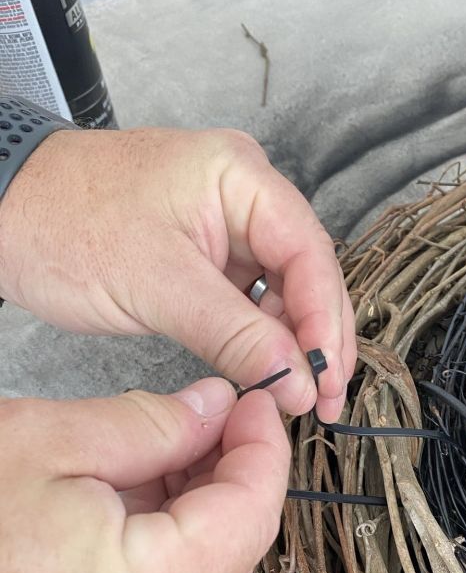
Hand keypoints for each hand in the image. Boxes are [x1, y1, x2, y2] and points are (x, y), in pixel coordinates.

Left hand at [0, 128, 355, 421]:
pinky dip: (259, 334)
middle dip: (317, 336)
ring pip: (282, 287)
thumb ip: (235, 334)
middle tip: (324, 396)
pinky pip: (248, 294)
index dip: (324, 317)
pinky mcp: (205, 250)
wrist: (2, 212)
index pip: (308, 250)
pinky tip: (266, 369)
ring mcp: (225, 221)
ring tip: (298, 393)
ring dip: (291, 341)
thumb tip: (296, 379)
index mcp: (240, 175)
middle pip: (305, 269)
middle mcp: (243, 192)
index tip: (326, 375)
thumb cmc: (64, 224)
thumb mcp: (157, 285)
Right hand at [0, 378, 287, 572]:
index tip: (262, 407)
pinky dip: (161, 561)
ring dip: (198, 520)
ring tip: (171, 453)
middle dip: (234, 483)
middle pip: (230, 562)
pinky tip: (136, 507)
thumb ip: (151, 424)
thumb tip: (217, 410)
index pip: (247, 522)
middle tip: (220, 420)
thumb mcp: (44, 440)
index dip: (266, 454)